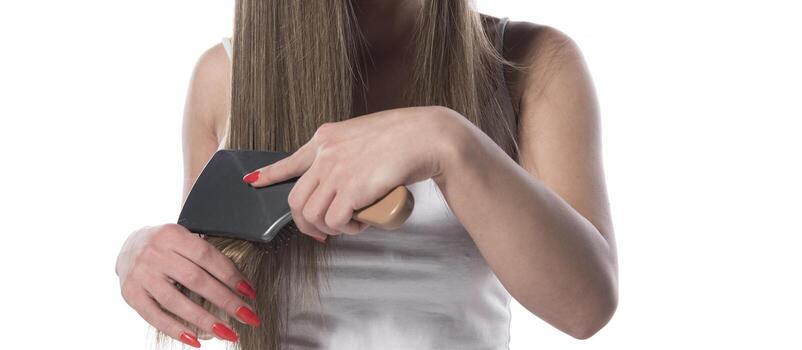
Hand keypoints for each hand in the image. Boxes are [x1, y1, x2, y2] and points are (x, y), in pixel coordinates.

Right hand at [116, 224, 260, 346]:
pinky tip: (195, 340)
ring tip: (227, 333)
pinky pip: (155, 316)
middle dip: (226, 301)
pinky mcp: (130, 294)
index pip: (207, 256)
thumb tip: (239, 284)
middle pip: (196, 280)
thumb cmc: (167, 245)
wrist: (127, 246)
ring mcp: (140, 274)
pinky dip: (176, 330)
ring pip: (176, 302)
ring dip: (205, 320)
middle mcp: (154, 253)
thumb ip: (205, 255)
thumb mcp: (184, 239)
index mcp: (172, 235)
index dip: (231, 275)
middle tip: (248, 317)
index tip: (249, 293)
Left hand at [242, 106, 465, 241]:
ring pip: (312, 213)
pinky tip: (358, 224)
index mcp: (326, 137)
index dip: (269, 174)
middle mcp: (325, 152)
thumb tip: (342, 175)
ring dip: (328, 227)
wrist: (426, 136)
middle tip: (321, 231)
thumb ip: (347, 151)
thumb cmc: (404, 137)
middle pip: (296, 197)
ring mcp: (336, 170)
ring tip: (350, 224)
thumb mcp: (363, 135)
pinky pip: (334, 220)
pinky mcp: (351, 188)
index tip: (253, 181)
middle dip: (304, 222)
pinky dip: (345, 229)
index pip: (289, 160)